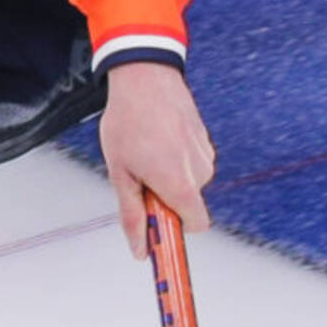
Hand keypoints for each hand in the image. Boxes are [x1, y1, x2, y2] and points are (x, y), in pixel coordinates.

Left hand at [93, 61, 213, 254]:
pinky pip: (192, 162)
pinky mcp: (205, 140)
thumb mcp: (120, 172)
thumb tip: (141, 250)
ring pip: (188, 182)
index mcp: (180, 184)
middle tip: (139, 174)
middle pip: (187, 203)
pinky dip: (176, 158)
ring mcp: (205, 154)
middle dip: (165, 198)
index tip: (158, 225)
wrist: (145, 75)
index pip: (196, 226)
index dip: (176, 229)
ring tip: (146, 149)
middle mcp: (200, 172)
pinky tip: (158, 137)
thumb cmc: (127, 122)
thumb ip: (133, 214)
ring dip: (169, 175)